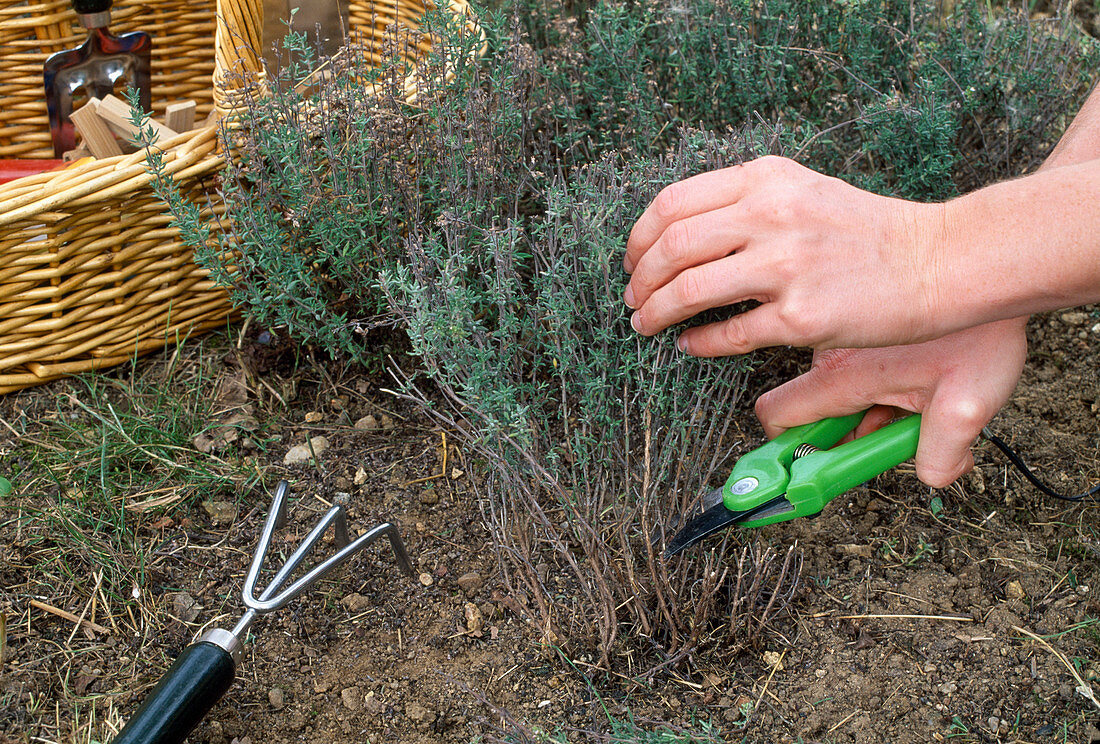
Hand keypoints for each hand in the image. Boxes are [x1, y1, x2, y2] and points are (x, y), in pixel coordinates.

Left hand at [624, 156, 947, 355]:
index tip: (631, 259)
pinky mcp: (802, 317)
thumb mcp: (804, 190)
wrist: (938, 261)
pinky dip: (696, 343)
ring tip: (646, 324)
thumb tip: (682, 232)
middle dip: (638, 279)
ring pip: (688, 291)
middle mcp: (771, 216)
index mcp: (766, 180)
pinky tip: (688, 345)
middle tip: (631, 298)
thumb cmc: (868, 232)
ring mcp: (786, 267)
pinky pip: (728, 334)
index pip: (673, 204)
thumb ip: (747, 200)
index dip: (639, 237)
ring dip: (655, 313)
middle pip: (671, 247)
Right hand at [753, 317, 1027, 487]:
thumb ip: (940, 455)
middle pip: (817, 411)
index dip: (787, 450)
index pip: (778, 416)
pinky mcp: (863, 323)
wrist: (993, 266)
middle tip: (898, 430)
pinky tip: (923, 373)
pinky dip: (884, 380)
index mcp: (843, 374)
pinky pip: (858, 365)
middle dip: (852, 432)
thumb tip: (932, 475)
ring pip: (843, 390)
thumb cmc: (983, 329)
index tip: (806, 472)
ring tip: (924, 393)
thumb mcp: (968, 405)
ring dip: (874, 405)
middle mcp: (833, 353)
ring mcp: (845, 335)